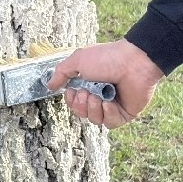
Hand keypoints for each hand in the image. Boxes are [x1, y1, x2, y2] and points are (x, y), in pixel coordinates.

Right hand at [49, 40, 163, 125]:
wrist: (134, 62)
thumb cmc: (108, 58)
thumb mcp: (78, 60)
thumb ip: (61, 73)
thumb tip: (49, 85)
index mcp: (89, 84)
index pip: (74, 102)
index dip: (71, 100)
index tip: (73, 90)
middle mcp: (100, 96)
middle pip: (82, 113)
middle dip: (81, 104)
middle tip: (87, 92)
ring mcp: (113, 105)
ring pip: (95, 120)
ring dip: (93, 109)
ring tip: (98, 96)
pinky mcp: (125, 113)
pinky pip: (110, 123)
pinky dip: (107, 114)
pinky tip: (110, 103)